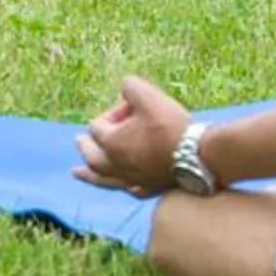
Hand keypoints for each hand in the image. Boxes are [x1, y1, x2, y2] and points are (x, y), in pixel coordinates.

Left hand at [72, 75, 190, 195]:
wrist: (199, 155)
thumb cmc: (171, 125)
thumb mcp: (148, 96)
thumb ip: (130, 87)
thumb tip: (125, 87)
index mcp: (110, 143)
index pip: (98, 126)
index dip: (112, 112)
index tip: (132, 107)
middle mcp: (116, 165)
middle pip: (91, 156)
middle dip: (86, 145)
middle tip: (78, 141)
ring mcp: (131, 180)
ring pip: (103, 179)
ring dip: (89, 174)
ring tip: (77, 174)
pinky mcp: (149, 189)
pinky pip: (129, 189)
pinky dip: (122, 185)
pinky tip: (123, 186)